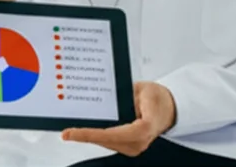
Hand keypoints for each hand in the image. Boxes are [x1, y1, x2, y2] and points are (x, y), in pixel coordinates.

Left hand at [61, 81, 175, 156]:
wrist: (169, 108)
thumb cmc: (158, 98)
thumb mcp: (143, 89)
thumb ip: (124, 93)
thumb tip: (104, 95)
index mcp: (145, 128)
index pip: (114, 134)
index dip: (92, 134)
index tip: (73, 132)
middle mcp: (139, 142)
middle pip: (106, 141)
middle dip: (85, 136)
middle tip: (66, 132)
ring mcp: (135, 146)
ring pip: (106, 143)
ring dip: (89, 138)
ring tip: (71, 132)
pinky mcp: (129, 146)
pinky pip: (109, 142)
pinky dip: (96, 137)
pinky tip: (84, 132)